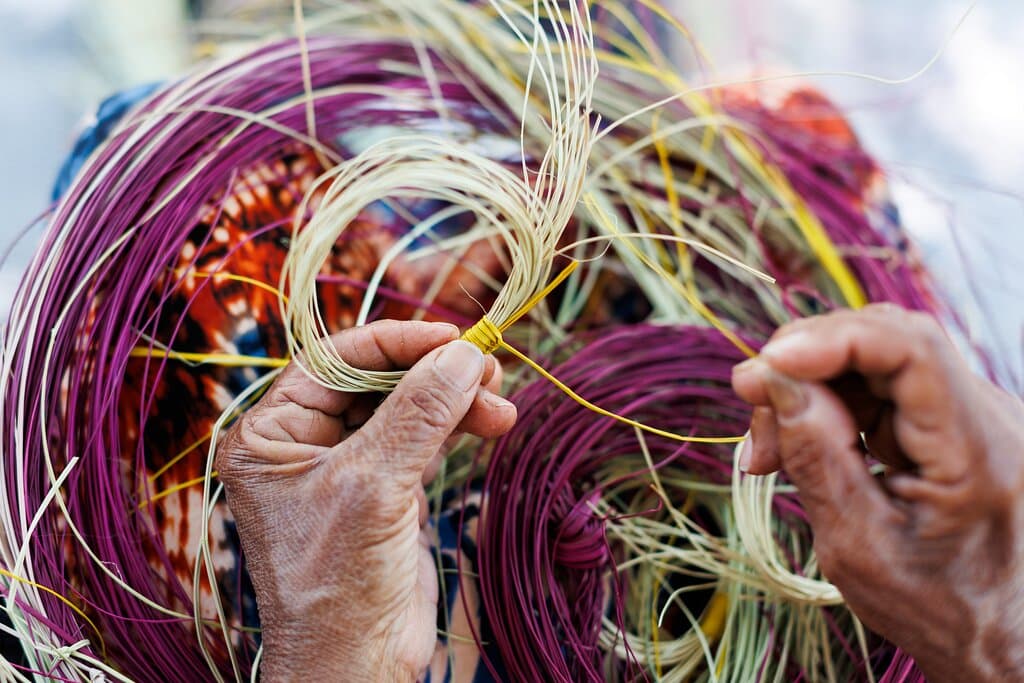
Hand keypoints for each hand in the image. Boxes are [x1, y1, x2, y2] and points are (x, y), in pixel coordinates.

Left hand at [216, 320, 515, 681]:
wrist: (356, 665)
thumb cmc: (337, 582)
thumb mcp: (373, 486)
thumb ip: (418, 414)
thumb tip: (462, 355)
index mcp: (270, 434)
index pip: (334, 361)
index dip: (394, 342)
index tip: (451, 337)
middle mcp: (303, 443)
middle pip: (375, 382)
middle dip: (432, 374)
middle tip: (487, 373)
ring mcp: (346, 467)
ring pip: (405, 409)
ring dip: (453, 401)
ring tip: (499, 405)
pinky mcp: (384, 492)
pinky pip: (421, 441)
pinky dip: (455, 429)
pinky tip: (488, 424)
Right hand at [731, 304, 1023, 682]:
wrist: (1002, 637)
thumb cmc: (938, 608)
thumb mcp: (858, 546)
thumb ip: (817, 456)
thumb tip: (772, 379)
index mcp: (976, 452)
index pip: (910, 349)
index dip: (831, 340)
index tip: (765, 367)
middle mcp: (987, 416)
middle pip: (887, 339)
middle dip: (806, 363)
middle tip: (751, 411)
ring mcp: (971, 413)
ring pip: (875, 357)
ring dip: (810, 387)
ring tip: (767, 449)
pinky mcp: (950, 421)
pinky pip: (880, 386)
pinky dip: (829, 405)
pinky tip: (797, 444)